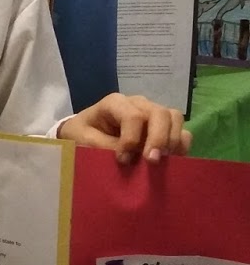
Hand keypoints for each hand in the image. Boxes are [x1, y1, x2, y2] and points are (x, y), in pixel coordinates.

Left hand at [57, 94, 191, 163]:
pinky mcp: (163, 126)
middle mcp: (137, 103)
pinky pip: (182, 130)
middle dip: (158, 139)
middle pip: (159, 113)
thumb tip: (132, 158)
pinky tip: (172, 159)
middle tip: (151, 161)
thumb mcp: (84, 140)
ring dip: (172, 141)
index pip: (133, 116)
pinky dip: (181, 145)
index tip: (122, 159)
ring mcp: (152, 113)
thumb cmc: (82, 134)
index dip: (131, 140)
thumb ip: (106, 146)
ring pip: (174, 118)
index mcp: (115, 103)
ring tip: (162, 161)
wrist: (84, 134)